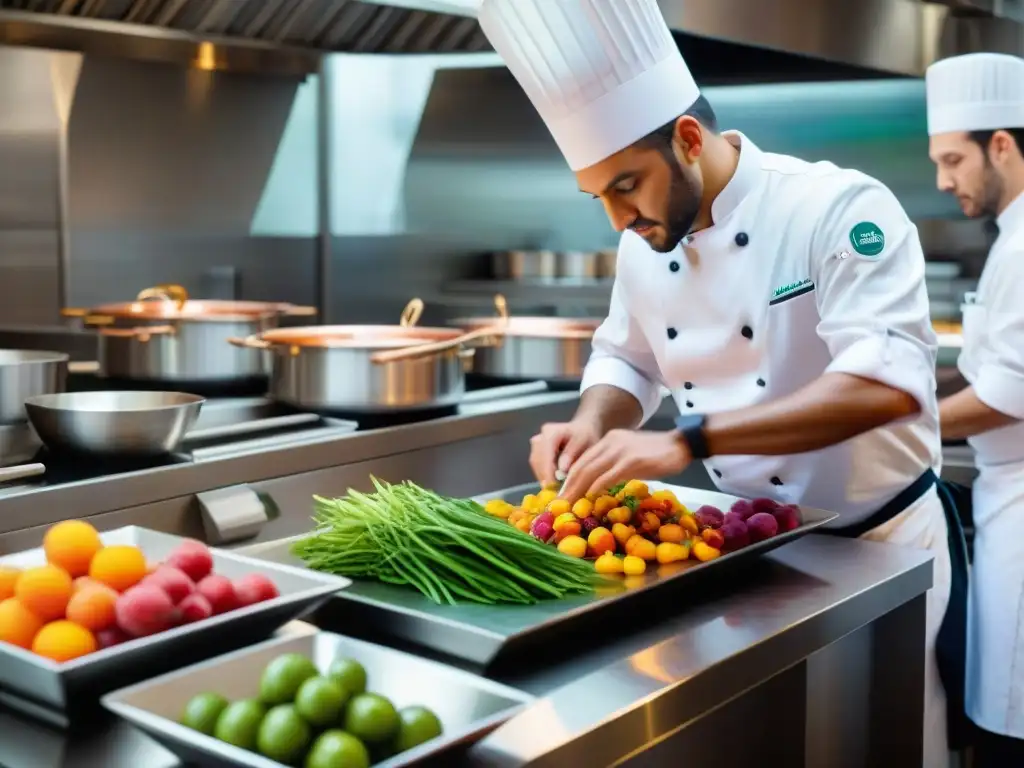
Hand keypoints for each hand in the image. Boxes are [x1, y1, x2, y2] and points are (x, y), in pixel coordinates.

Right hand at [529, 419, 601, 486]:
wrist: (583, 429)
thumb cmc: (586, 436)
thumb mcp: (584, 442)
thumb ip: (572, 453)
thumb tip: (561, 469)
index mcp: (551, 432)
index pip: (545, 454)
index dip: (548, 472)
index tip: (554, 487)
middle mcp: (540, 436)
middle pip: (536, 460)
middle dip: (544, 476)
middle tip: (554, 491)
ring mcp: (537, 442)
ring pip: (535, 463)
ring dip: (542, 476)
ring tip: (554, 488)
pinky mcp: (536, 449)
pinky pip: (536, 464)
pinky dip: (543, 473)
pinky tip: (552, 481)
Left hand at [558, 429, 690, 500]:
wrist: (681, 444)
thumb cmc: (658, 454)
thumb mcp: (630, 456)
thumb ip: (615, 465)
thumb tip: (599, 485)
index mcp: (609, 440)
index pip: (583, 460)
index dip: (569, 477)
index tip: (562, 493)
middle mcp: (611, 442)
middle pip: (582, 466)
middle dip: (568, 486)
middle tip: (560, 503)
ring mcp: (621, 451)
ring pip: (591, 471)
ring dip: (577, 489)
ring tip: (569, 504)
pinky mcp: (632, 460)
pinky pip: (609, 475)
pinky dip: (596, 487)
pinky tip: (589, 497)